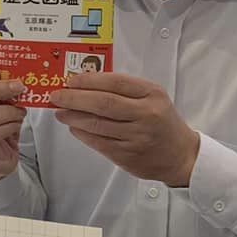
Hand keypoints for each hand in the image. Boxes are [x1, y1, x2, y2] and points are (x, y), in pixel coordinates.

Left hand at [48, 73, 200, 186]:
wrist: (180, 155)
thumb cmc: (161, 122)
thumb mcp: (152, 98)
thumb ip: (124, 89)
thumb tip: (85, 84)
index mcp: (152, 95)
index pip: (115, 82)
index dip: (89, 80)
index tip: (71, 80)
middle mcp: (146, 115)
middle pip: (103, 103)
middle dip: (74, 98)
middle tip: (57, 96)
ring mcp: (136, 137)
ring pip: (97, 124)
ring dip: (73, 117)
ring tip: (60, 111)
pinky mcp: (128, 155)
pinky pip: (98, 142)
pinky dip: (82, 133)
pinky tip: (74, 127)